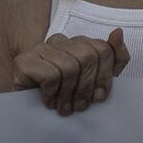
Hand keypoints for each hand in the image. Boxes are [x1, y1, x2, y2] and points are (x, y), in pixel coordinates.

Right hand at [11, 29, 129, 114]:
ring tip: (66, 107)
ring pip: (69, 67)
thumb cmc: (67, 94)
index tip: (99, 96)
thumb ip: (115, 57)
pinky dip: (53, 94)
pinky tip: (50, 102)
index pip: (103, 50)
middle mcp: (61, 41)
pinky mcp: (24, 60)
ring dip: (69, 93)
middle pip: (88, 57)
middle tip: (81, 105)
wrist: (31, 110)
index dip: (105, 75)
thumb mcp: (98, 80)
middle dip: (87, 86)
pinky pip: (50, 75)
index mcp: (80, 43)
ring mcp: (41, 48)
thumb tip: (118, 32)